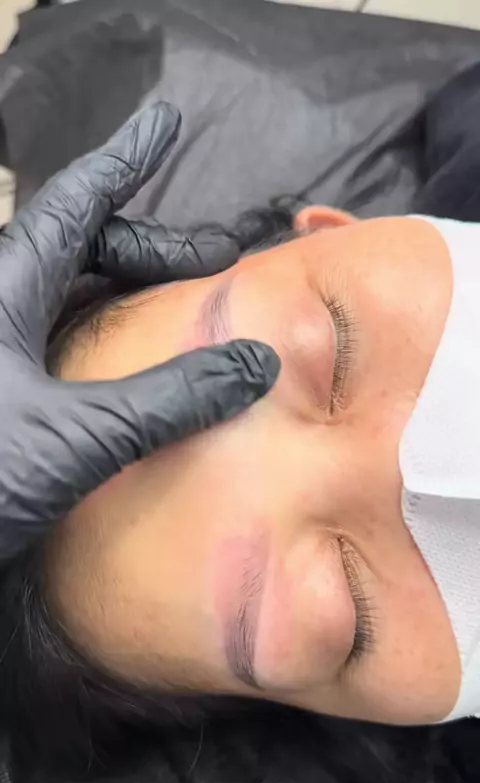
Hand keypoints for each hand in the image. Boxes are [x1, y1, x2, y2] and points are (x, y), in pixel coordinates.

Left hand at [0, 102, 279, 558]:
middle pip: (78, 248)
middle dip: (150, 243)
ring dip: (127, 290)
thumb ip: (168, 399)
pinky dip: (105, 338)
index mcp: (4, 291)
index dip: (125, 159)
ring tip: (183, 298)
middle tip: (215, 257)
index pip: (77, 203)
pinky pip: (58, 342)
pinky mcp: (1, 395)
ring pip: (67, 298)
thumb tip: (257, 363)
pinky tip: (134, 363)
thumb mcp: (79, 435)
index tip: (164, 120)